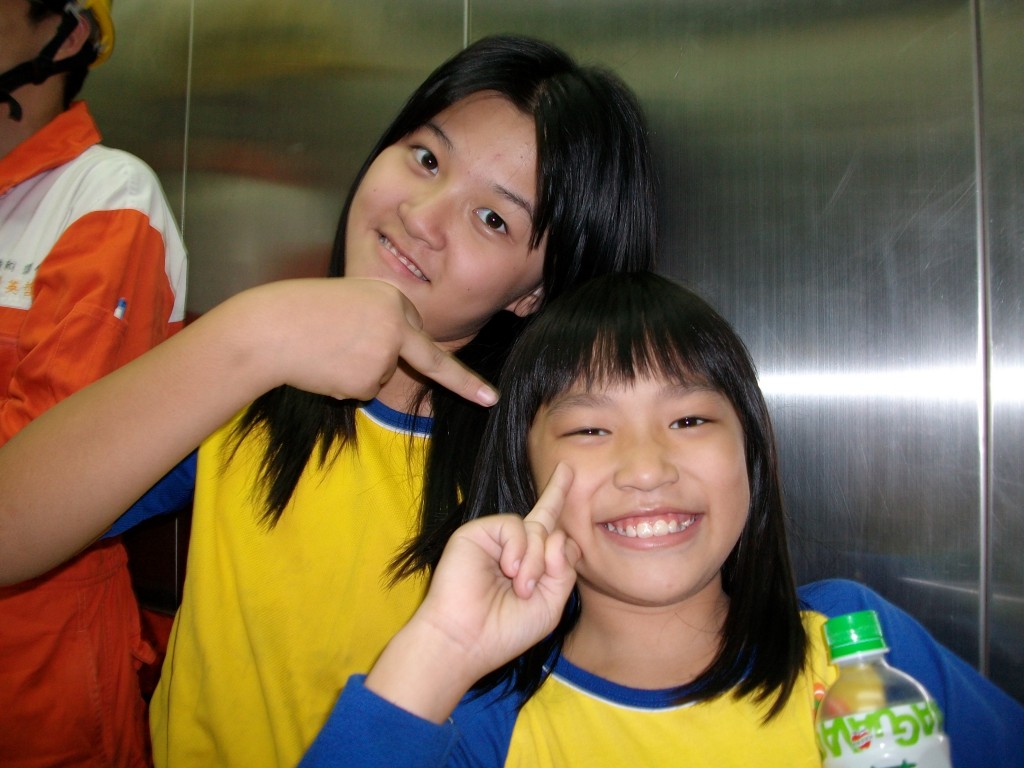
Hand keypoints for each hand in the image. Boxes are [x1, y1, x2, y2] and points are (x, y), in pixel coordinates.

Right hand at [230, 277, 496, 404]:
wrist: (268, 329)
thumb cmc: (299, 313)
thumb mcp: (346, 302)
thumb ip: (377, 321)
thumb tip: (388, 359)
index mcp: (392, 299)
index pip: (424, 334)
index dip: (457, 371)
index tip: (488, 396)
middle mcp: (397, 323)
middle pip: (414, 357)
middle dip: (453, 380)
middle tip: (475, 394)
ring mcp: (385, 352)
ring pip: (379, 376)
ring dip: (353, 370)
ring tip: (323, 349)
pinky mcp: (368, 378)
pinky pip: (362, 391)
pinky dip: (342, 385)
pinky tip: (321, 366)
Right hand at [364, 464, 578, 721]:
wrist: (467, 640)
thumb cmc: (506, 629)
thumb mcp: (550, 603)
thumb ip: (563, 570)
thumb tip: (557, 536)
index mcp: (531, 564)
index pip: (552, 530)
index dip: (560, 505)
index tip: (567, 472)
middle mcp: (514, 547)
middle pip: (545, 514)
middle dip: (555, 503)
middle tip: (561, 487)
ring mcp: (496, 539)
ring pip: (537, 528)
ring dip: (536, 561)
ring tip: (522, 587)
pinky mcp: (477, 532)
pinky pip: (514, 525)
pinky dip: (518, 549)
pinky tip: (509, 570)